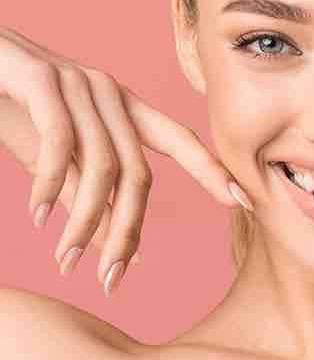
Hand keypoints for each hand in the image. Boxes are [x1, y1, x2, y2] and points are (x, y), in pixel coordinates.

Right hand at [0, 26, 251, 295]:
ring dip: (85, 221)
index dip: (212, 170)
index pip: (179, 140)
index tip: (244, 202)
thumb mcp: (58, 160)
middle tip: (111, 280)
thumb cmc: (14, 109)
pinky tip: (39, 215)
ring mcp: (77, 83)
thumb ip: (92, 196)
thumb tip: (127, 246)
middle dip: (129, 230)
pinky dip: (51, 184)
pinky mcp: (40, 79)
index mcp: (122, 108)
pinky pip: (59, 140)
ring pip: (102, 163)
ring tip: (68, 259)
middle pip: (139, 170)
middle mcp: (109, 93)